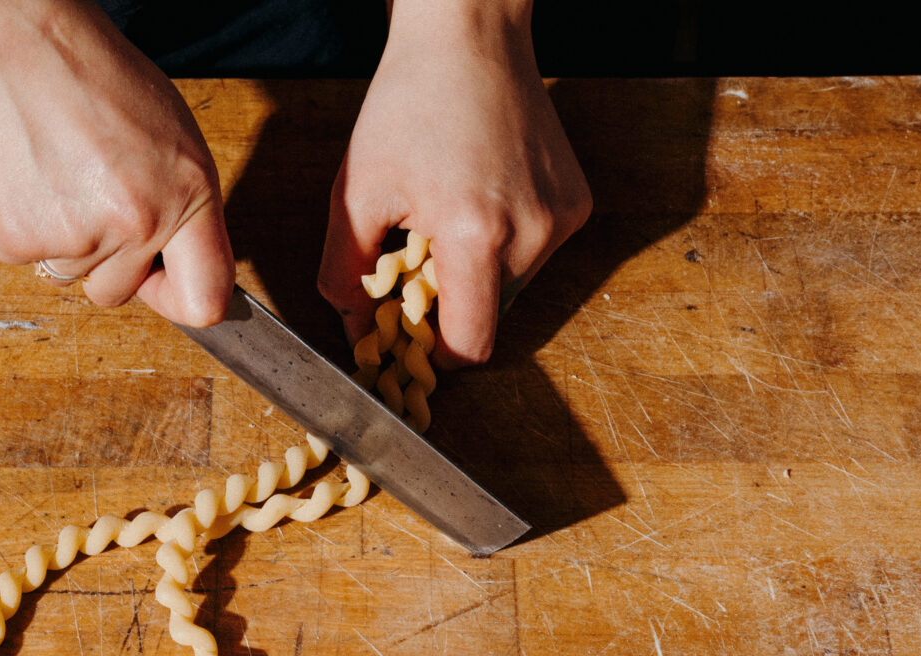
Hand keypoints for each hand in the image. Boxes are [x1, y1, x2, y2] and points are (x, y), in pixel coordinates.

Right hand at [0, 0, 233, 324]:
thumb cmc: (80, 67)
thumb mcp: (165, 128)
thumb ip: (179, 201)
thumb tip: (176, 261)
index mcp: (186, 192)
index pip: (206, 298)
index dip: (180, 300)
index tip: (162, 286)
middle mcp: (137, 221)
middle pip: (120, 292)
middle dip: (103, 258)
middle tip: (82, 190)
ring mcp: (75, 236)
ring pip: (68, 274)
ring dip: (57, 235)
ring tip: (48, 166)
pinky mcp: (16, 239)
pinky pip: (22, 258)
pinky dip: (17, 223)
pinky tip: (19, 171)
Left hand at [318, 0, 589, 366]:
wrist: (469, 36)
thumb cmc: (409, 103)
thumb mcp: (355, 192)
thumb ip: (344, 273)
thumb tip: (354, 331)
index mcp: (475, 236)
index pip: (470, 346)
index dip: (437, 354)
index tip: (412, 339)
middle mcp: (531, 233)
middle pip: (489, 318)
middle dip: (450, 305)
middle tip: (416, 263)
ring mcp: (561, 219)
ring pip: (514, 287)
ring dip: (478, 273)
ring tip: (448, 218)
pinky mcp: (577, 204)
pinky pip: (535, 253)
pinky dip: (506, 244)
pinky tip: (481, 197)